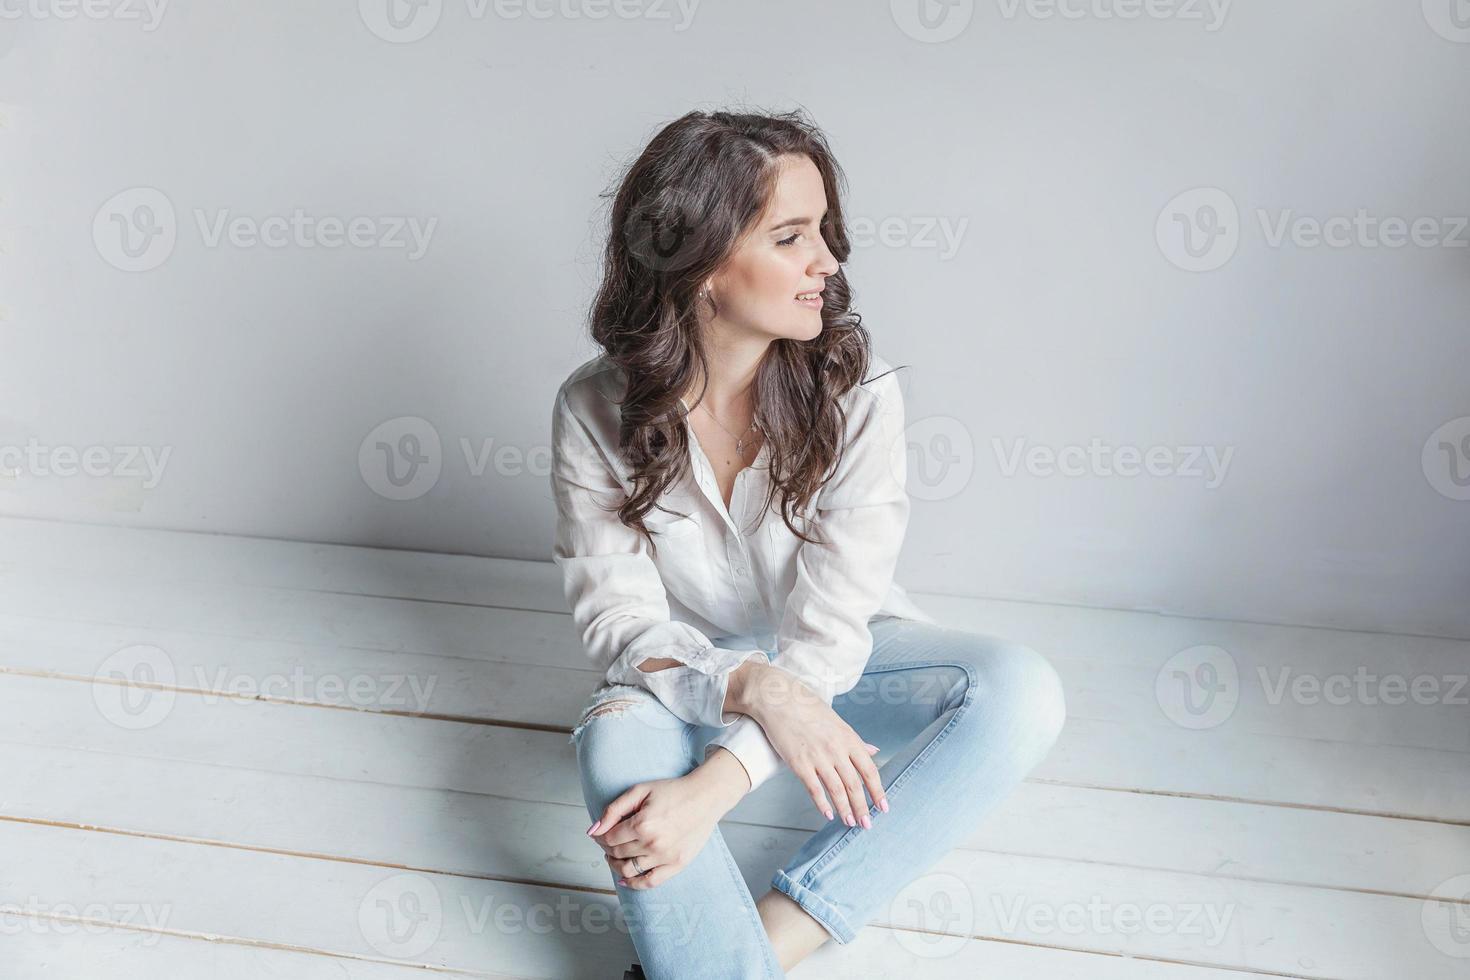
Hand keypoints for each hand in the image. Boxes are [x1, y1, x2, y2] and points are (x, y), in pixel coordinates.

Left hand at [585, 766, 734, 889]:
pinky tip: (624, 879)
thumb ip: (614, 810)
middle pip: (617, 854)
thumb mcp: (640, 791)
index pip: (610, 838)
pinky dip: (634, 884)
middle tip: (606, 843)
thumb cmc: (673, 791)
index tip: (600, 834)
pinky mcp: (677, 865)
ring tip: (614, 857)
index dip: (600, 837)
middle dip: (606, 848)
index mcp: (642, 824)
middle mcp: (653, 843)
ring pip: (629, 870)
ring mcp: (665, 857)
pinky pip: (650, 882)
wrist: (705, 797)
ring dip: (615, 865)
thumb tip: (593, 830)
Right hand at [737, 664, 887, 827]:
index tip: (883, 807)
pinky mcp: (799, 763)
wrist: (778, 699)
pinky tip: (828, 814)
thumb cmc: (807, 708)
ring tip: (850, 823)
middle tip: (867, 824)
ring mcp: (817, 757)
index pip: (869, 770)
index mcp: (848, 738)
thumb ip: (856, 740)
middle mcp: (836, 749)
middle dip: (863, 808)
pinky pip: (814, 789)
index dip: (878, 791)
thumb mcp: (837, 722)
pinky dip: (823, 804)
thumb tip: (875, 751)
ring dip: (846, 810)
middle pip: (855, 785)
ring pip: (837, 790)